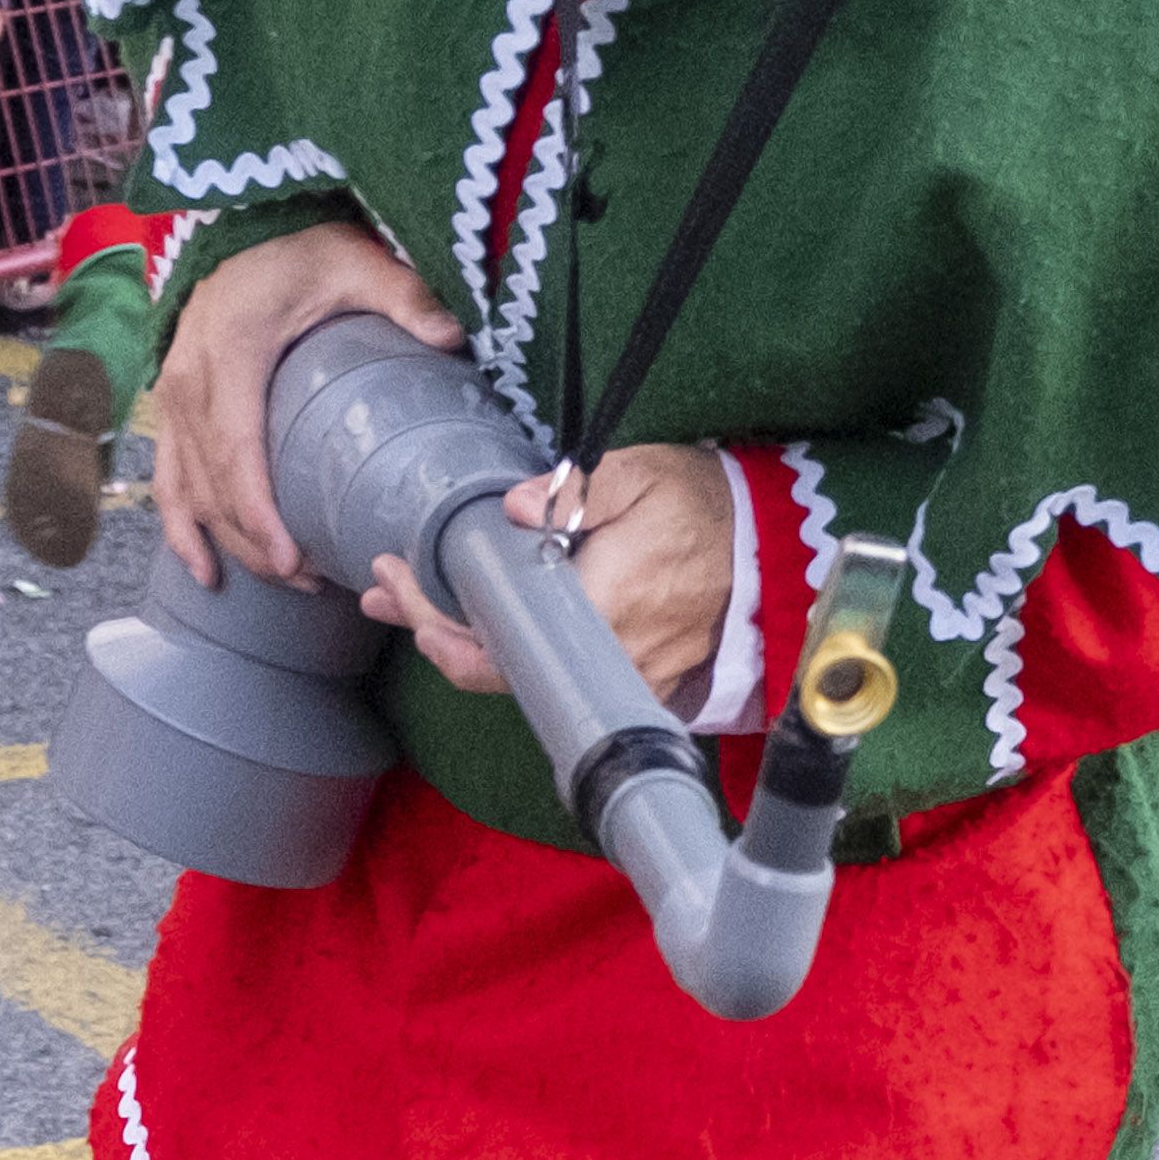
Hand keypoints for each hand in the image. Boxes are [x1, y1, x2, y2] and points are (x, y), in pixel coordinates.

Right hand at [152, 218, 469, 590]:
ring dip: (225, 543)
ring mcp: (174, 395)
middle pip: (212, 485)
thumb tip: (455, 332)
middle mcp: (188, 379)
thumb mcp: (356, 261)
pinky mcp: (173, 405)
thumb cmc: (301, 247)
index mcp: (230, 352)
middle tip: (308, 584)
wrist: (247, 226)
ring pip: (187, 490)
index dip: (258, 514)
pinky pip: (168, 477)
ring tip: (278, 582)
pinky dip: (181, 526)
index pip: (237, 450)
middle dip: (255, 544)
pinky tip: (204, 568)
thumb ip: (403, 295)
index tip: (291, 561)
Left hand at [375, 447, 736, 708]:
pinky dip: (511, 652)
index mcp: (601, 608)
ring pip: (523, 678)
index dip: (433, 624)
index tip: (396, 582)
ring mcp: (623, 681)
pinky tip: (479, 623)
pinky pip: (558, 676)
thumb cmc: (705, 507)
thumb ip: (576, 489)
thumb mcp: (644, 474)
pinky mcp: (636, 684)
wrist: (772, 548)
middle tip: (386, 590)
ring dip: (464, 641)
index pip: (493, 646)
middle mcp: (608, 659)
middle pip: (494, 671)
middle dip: (430, 630)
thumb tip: (512, 509)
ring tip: (413, 604)